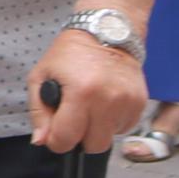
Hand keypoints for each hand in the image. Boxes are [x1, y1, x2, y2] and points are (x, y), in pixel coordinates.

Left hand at [29, 23, 145, 153]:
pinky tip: (106, 102)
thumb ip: (38, 112)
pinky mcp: (140, 102)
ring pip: (110, 138)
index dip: (57, 140)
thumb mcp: (41, 75)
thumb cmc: (71, 52)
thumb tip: (41, 140)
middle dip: (81, 137)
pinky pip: (124, 127)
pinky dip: (113, 121)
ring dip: (98, 128)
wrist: (106, 31)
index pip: (66, 140)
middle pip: (93, 146)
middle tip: (75, 117)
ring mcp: (127, 102)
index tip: (56, 130)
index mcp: (80, 93)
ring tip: (92, 105)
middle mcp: (107, 100)